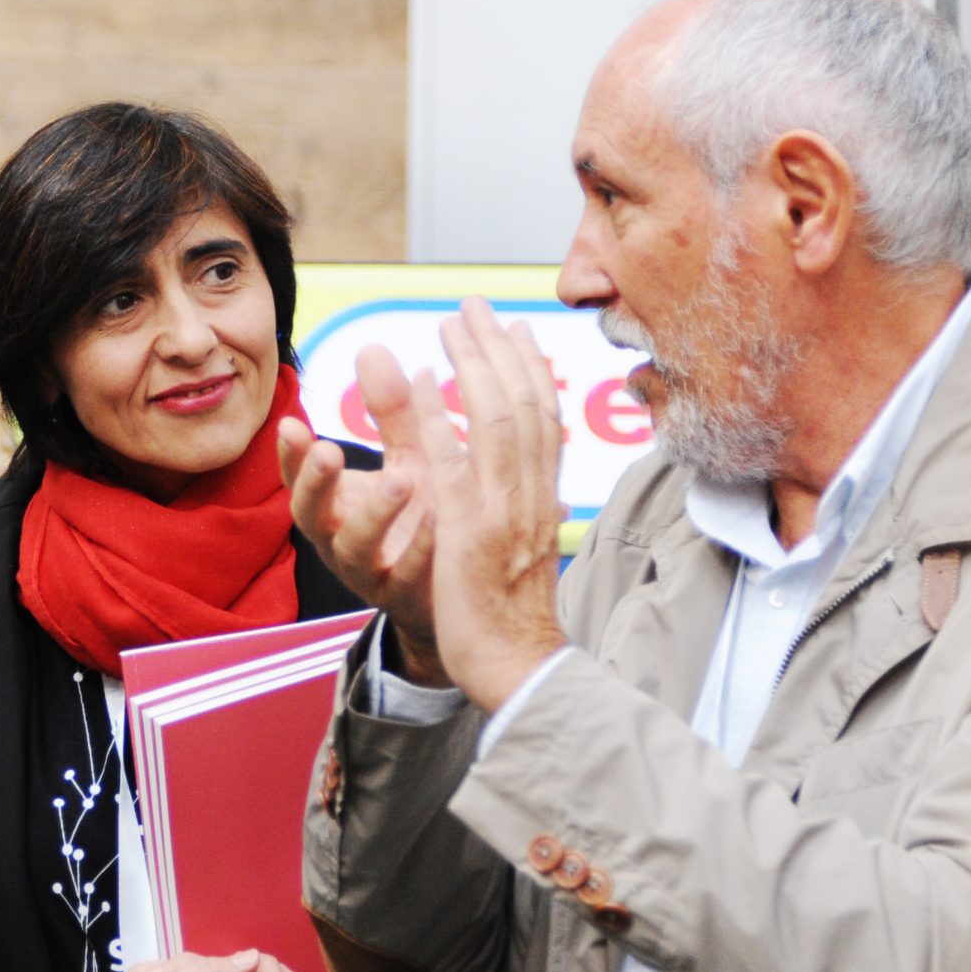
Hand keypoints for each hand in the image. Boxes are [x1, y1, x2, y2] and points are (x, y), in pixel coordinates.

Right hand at [280, 345, 447, 685]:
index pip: (299, 476)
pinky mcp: (405, 596)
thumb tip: (372, 348)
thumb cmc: (423, 516)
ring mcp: (370, 571)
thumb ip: (391, 410)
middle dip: (314, 483)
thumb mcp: (406, 458)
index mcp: (335, 503)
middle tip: (326, 451)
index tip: (290, 425)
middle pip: (310, 514)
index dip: (290, 455)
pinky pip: (406, 576)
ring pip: (355, 548)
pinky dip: (419, 548)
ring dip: (375, 512)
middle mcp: (340, 538)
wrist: (450, 594)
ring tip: (401, 480)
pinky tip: (437, 521)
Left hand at [409, 298, 569, 709]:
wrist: (517, 666)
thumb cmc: (511, 615)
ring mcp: (502, 511)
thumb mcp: (517, 549)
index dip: (530, 369)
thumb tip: (526, 482)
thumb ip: (516, 505)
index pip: (544, 420)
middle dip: (500, 349)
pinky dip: (444, 418)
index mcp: (541, 500)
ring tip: (452, 323)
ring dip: (474, 365)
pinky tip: (426, 382)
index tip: (515, 328)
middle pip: (524, 405)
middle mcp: (529, 496)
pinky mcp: (470, 532)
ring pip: (498, 422)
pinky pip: (456, 464)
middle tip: (476, 305)